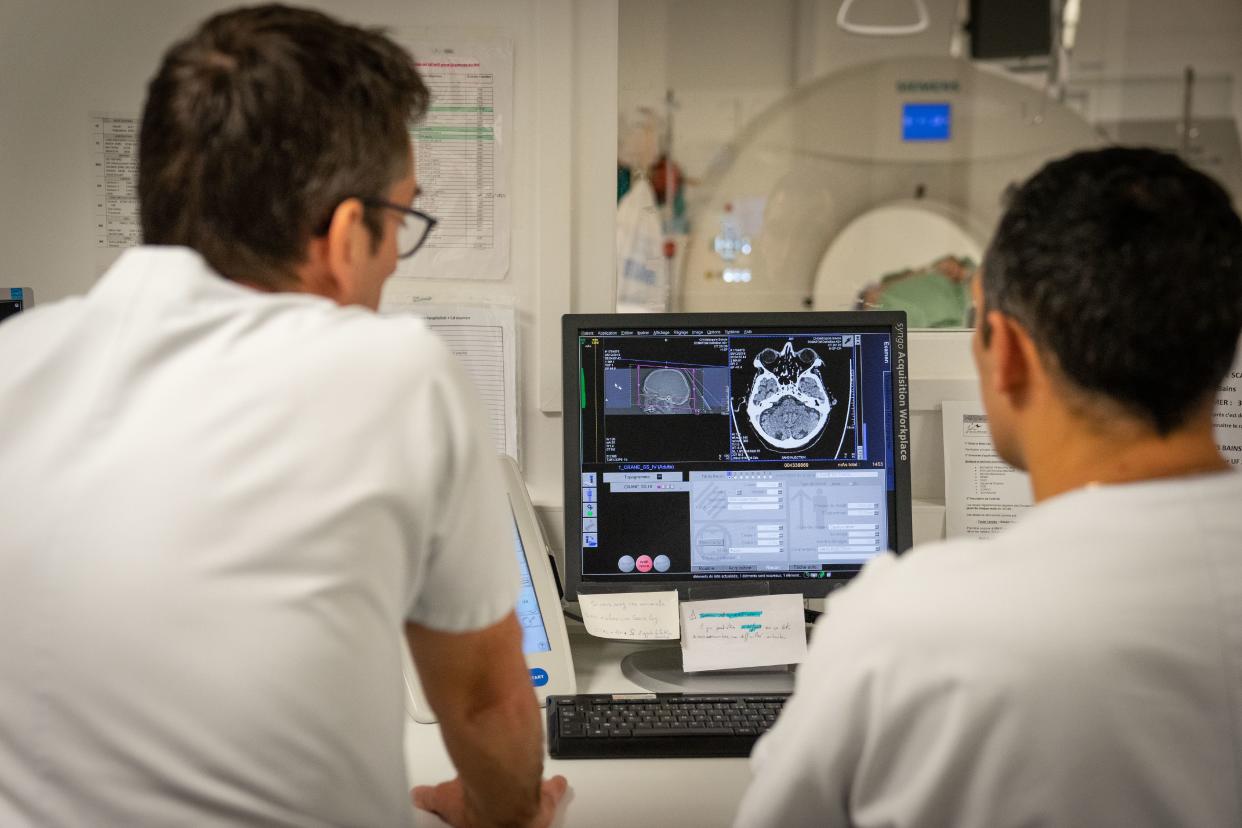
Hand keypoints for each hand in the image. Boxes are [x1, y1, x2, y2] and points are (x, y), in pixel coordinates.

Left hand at [412, 775, 568, 827]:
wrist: (505, 796)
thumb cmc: (479, 806)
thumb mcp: (444, 800)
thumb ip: (431, 797)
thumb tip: (418, 796)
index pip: (482, 825)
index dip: (483, 819)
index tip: (483, 814)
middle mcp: (509, 824)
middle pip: (511, 820)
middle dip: (510, 814)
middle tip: (507, 809)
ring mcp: (528, 811)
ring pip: (531, 807)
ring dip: (531, 798)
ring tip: (532, 793)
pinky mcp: (545, 800)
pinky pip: (552, 793)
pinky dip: (555, 787)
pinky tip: (557, 781)